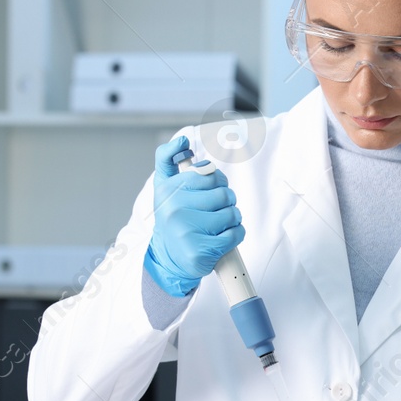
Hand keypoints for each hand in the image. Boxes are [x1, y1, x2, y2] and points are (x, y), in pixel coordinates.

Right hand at [144, 136, 244, 296]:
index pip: (207, 171)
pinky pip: (236, 233)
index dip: (215, 179)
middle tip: (214, 209)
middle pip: (223, 192)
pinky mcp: (200, 250)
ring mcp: (186, 230)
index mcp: (167, 189)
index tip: (209, 187)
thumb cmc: (174, 218)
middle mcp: (173, 208)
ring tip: (218, 224)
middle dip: (226, 199)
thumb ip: (168, 159)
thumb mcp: (164, 187)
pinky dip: (236, 234)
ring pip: (232, 212)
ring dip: (232, 218)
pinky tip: (222, 238)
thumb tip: (182, 141)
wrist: (170, 259)